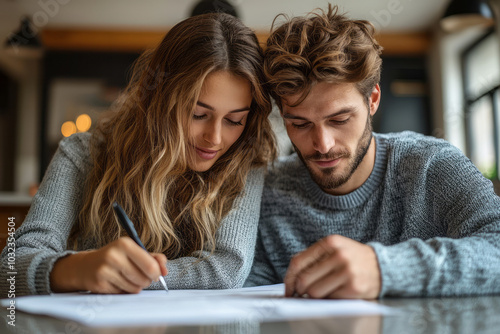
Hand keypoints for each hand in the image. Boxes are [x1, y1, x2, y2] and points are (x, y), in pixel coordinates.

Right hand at [50, 237, 167, 293]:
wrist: (86, 266)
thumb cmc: (115, 257)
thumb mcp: (133, 251)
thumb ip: (153, 258)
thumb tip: (165, 270)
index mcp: (125, 243)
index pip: (149, 264)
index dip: (156, 273)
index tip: (156, 275)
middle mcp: (114, 255)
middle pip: (143, 278)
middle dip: (146, 281)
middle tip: (141, 277)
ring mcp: (105, 270)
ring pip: (134, 288)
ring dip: (136, 287)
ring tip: (128, 279)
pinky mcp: (100, 284)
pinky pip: (123, 293)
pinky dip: (124, 291)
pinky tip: (118, 283)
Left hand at [284, 235, 380, 298]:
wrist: (383, 266)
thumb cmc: (353, 258)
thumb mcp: (334, 249)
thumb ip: (314, 258)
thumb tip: (291, 277)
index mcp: (329, 242)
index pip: (298, 262)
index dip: (289, 278)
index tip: (287, 288)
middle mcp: (338, 254)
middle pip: (304, 280)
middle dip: (300, 290)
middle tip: (301, 293)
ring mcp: (347, 271)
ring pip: (315, 292)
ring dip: (314, 296)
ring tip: (322, 291)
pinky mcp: (354, 287)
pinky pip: (330, 298)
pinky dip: (329, 298)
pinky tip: (337, 292)